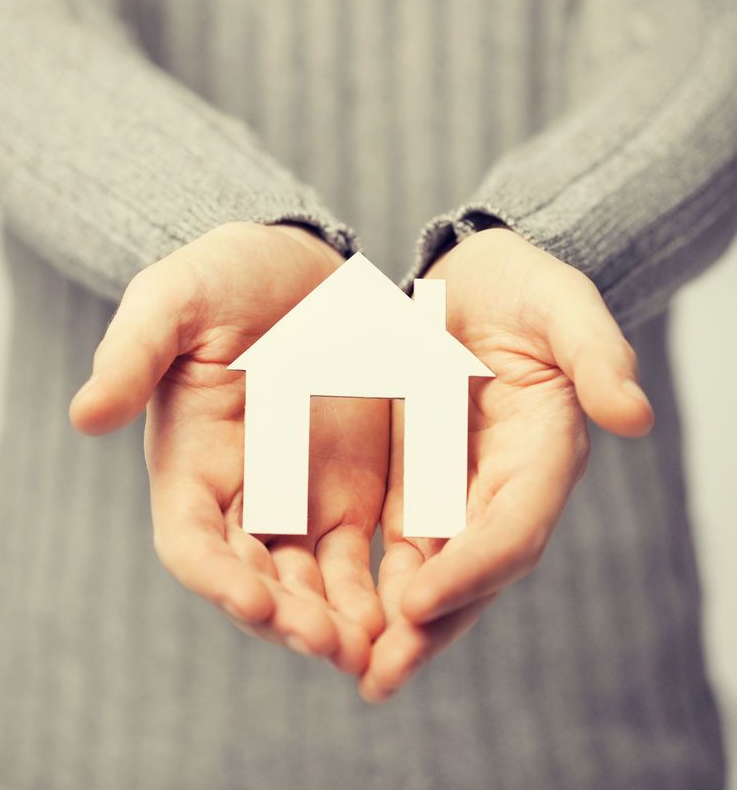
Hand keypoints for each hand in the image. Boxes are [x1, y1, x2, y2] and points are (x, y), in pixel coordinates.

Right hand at [70, 222, 387, 672]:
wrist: (298, 268)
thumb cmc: (226, 278)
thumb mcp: (175, 300)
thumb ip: (134, 352)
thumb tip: (84, 416)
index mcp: (193, 464)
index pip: (193, 542)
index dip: (217, 576)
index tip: (252, 599)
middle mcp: (245, 496)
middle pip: (259, 578)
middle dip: (289, 616)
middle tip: (329, 643)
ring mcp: (303, 499)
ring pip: (316, 582)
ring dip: (341, 620)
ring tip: (373, 646)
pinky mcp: (357, 490)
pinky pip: (370, 552)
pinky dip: (383, 586)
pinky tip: (410, 608)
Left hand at [360, 227, 653, 700]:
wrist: (474, 284)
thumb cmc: (523, 291)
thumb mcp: (562, 306)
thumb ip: (596, 353)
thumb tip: (634, 417)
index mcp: (542, 456)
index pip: (512, 530)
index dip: (472, 568)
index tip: (418, 601)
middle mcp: (500, 490)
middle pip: (470, 573)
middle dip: (429, 627)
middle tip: (379, 675)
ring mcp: (454, 492)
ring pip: (426, 573)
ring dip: (391, 625)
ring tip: (348, 665)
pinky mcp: (412, 484)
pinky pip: (389, 544)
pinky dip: (366, 582)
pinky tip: (327, 609)